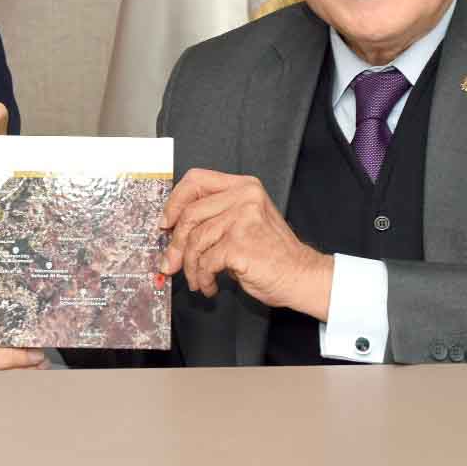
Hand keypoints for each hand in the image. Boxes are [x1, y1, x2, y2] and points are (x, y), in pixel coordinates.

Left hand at [160, 168, 333, 319]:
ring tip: (198, 279)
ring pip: (195, 240)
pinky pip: (205, 261)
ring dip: (191, 267)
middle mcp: (244, 197)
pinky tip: (210, 285)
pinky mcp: (240, 244)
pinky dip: (203, 277)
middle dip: (175, 244)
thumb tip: (171, 229)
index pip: (196, 180)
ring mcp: (243, 219)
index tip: (165, 223)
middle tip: (170, 263)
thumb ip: (214, 215)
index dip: (175, 202)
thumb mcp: (244, 221)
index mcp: (244, 186)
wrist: (301, 276)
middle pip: (190, 214)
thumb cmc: (271, 253)